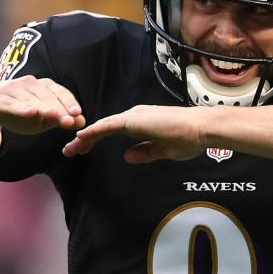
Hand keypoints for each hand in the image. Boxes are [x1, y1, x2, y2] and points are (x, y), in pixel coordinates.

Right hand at [0, 75, 85, 134]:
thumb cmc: (18, 111)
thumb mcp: (41, 119)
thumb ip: (59, 119)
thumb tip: (82, 122)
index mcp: (42, 87)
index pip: (58, 92)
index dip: (69, 102)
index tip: (78, 114)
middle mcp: (29, 84)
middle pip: (46, 95)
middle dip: (59, 108)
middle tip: (69, 121)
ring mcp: (13, 89)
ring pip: (30, 98)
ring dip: (42, 106)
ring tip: (53, 115)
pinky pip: (11, 103)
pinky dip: (20, 108)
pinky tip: (30, 113)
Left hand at [62, 105, 207, 162]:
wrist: (202, 128)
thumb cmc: (189, 139)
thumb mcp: (164, 150)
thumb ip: (145, 152)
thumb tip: (127, 157)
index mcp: (141, 124)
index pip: (112, 131)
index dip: (96, 140)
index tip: (83, 150)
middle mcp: (135, 117)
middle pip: (103, 128)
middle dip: (85, 139)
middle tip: (70, 151)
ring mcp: (133, 116)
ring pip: (102, 126)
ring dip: (85, 137)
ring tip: (70, 148)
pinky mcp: (134, 120)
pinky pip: (108, 126)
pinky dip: (93, 132)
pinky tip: (81, 138)